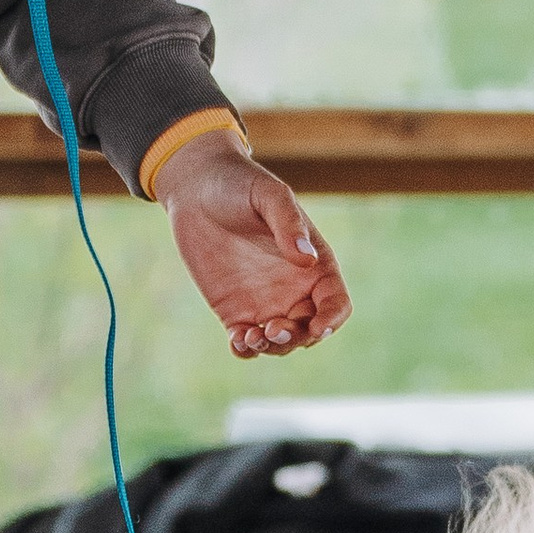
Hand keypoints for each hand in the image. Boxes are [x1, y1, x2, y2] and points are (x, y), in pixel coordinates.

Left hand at [156, 130, 350, 356]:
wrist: (197, 187)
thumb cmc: (240, 184)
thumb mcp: (269, 196)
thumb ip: (288, 223)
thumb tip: (307, 258)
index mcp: (315, 264)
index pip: (336, 303)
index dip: (332, 320)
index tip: (318, 327)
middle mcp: (295, 289)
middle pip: (310, 330)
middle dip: (297, 338)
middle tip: (273, 329)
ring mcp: (265, 302)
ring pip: (279, 342)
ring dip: (272, 348)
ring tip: (252, 336)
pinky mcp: (234, 310)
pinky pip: (246, 340)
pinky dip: (246, 349)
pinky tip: (238, 341)